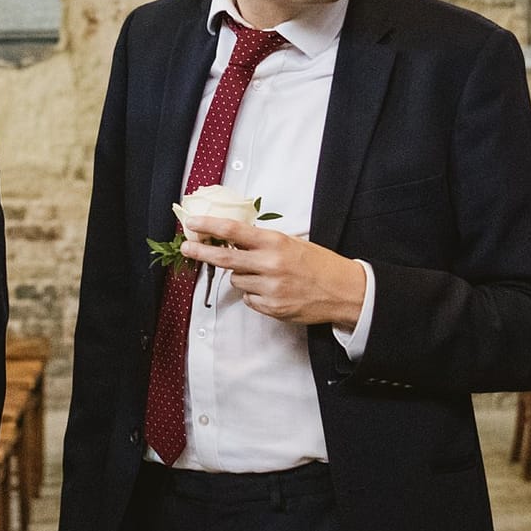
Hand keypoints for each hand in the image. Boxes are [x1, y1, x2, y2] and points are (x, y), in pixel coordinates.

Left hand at [178, 215, 365, 328]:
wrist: (344, 291)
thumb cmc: (318, 263)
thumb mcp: (292, 242)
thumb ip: (263, 242)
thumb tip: (231, 238)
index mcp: (274, 242)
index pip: (233, 230)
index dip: (209, 226)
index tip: (193, 223)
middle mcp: (269, 264)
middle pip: (224, 258)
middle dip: (201, 252)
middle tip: (187, 248)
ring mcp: (270, 288)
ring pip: (236, 281)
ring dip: (242, 276)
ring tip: (266, 275)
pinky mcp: (271, 307)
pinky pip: (248, 299)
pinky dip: (254, 294)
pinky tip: (273, 290)